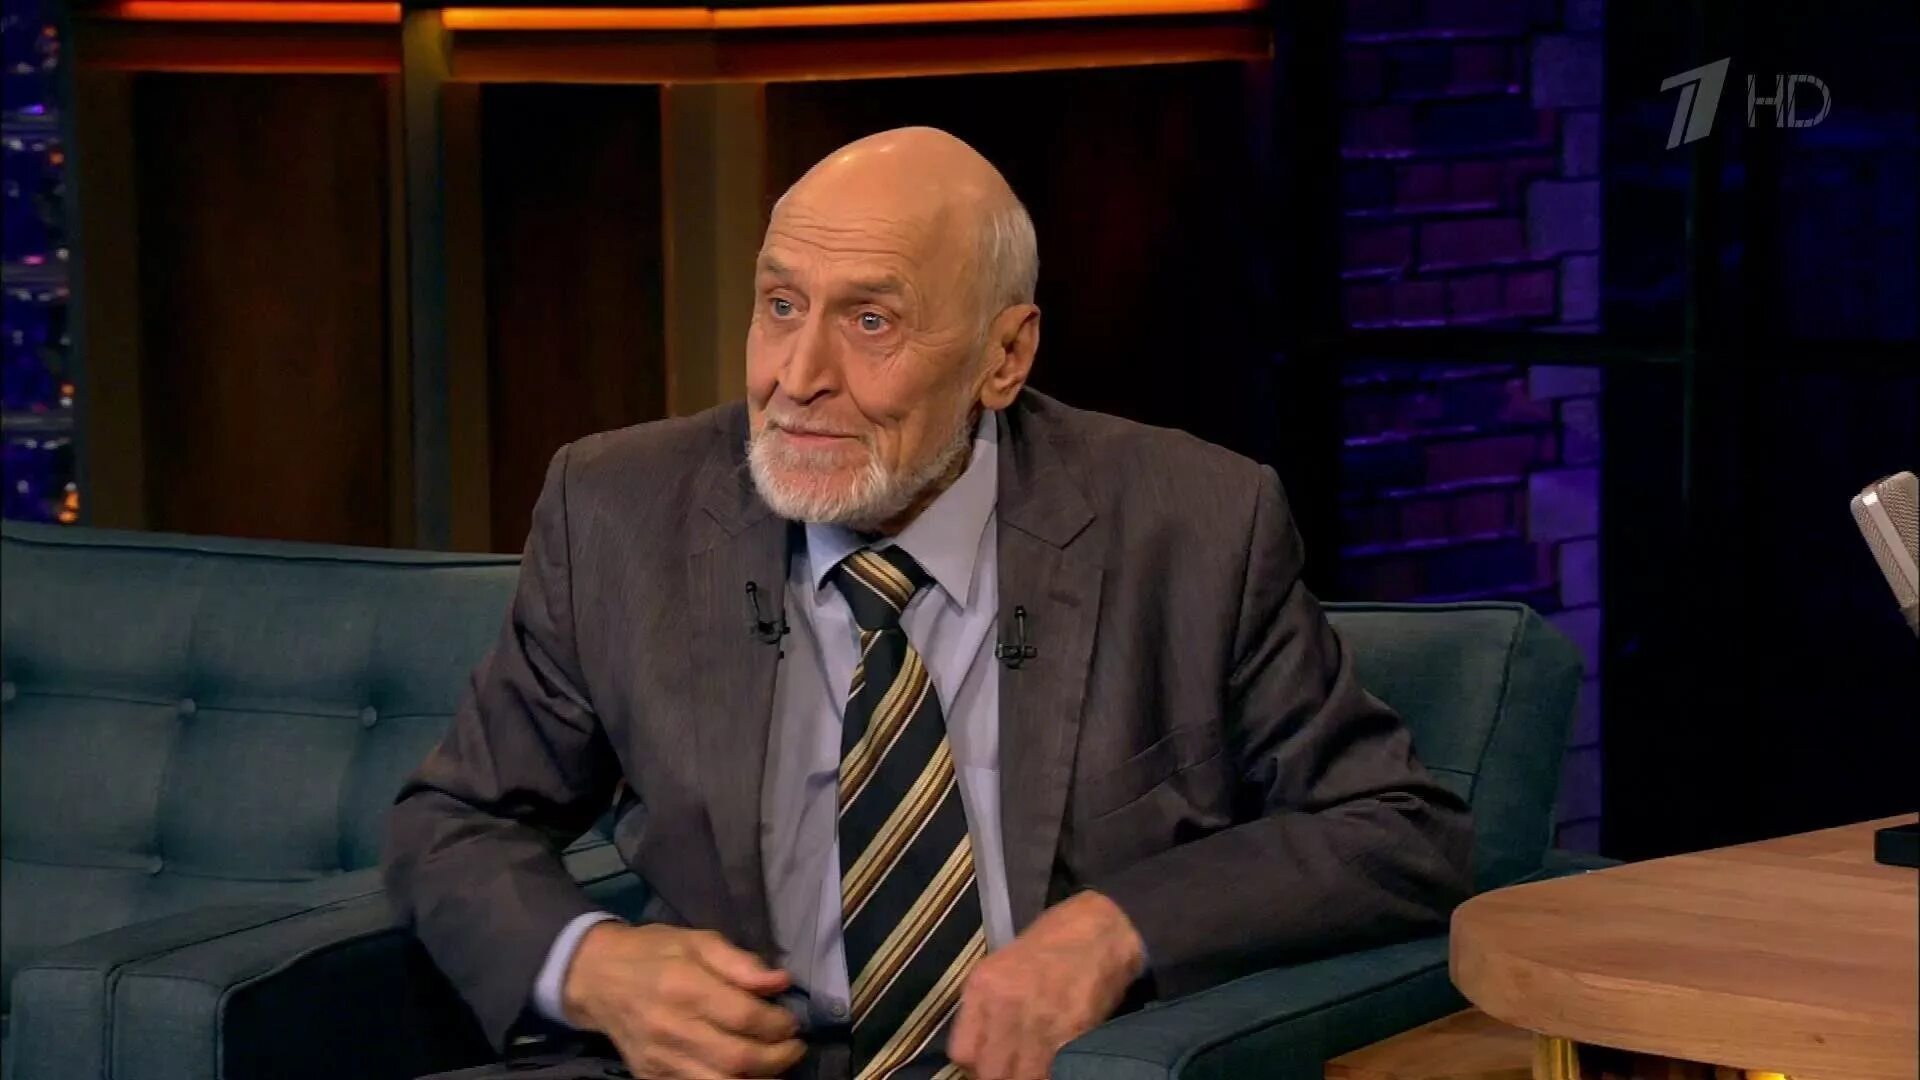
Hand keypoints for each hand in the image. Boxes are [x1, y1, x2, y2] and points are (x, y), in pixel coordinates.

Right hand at [561, 923, 805, 1077]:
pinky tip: (746, 1076)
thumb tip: (781, 981)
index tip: (791, 1022)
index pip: (744, 1016)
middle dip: (777, 1058)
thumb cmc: (653, 952)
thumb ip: (740, 962)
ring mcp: (659, 1059)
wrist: (595, 978)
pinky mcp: (650, 1077)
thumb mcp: (697, 941)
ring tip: (776, 1068)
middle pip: (737, 1058)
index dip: (778, 1024)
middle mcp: (671, 1028)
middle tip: (793, 1048)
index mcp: (684, 987)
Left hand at [948, 891, 1145, 1079]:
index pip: (962, 1053)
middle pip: (990, 1071)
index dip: (976, 1064)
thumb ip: (986, 1008)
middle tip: (1013, 1067)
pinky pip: (1053, 1072)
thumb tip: (984, 1049)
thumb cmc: (1051, 943)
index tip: (990, 1061)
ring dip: (1027, 1076)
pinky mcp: (1072, 1033)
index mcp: (983, 986)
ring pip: (1021, 1078)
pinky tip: (1056, 1063)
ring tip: (1034, 1066)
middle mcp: (1005, 1005)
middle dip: (1000, 1074)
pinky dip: (1052, 1073)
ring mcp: (1039, 1020)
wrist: (1100, 929)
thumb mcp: (1001, 967)